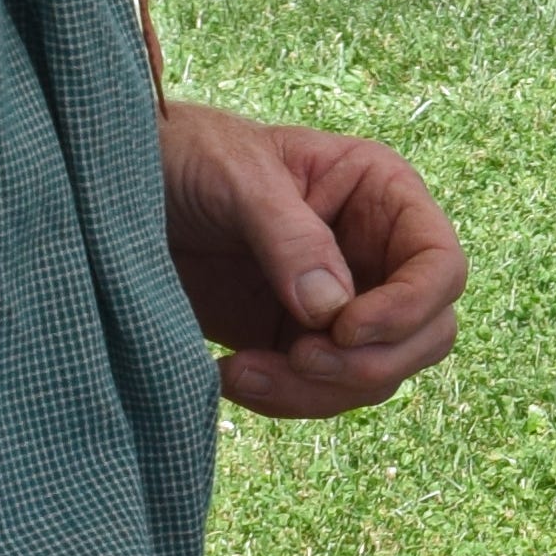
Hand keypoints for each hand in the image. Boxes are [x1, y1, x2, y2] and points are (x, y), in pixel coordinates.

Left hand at [157, 100, 465, 416]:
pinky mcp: (294, 344)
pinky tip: (227, 376)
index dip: (409, 307)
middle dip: (367, 362)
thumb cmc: (186, 155)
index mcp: (381, 197)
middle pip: (426, 334)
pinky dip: (283, 399)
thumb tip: (334, 312)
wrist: (115, 194)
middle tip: (297, 360)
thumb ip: (289, 237)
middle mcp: (374, 254)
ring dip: (316, 391)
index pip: (440, 265)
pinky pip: (320, 394)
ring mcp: (338, 305)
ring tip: (241, 372)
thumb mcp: (236, 178)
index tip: (344, 329)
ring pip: (375, 375)